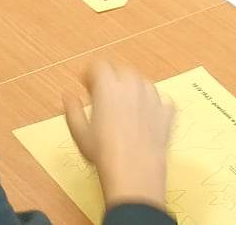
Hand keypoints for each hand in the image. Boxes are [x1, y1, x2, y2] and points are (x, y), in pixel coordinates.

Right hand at [66, 60, 176, 209]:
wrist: (134, 170)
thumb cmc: (104, 153)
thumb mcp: (79, 132)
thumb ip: (72, 110)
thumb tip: (68, 96)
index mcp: (108, 86)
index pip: (99, 66)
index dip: (91, 74)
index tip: (87, 85)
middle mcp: (132, 85)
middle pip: (121, 71)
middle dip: (112, 79)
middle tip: (103, 97)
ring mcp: (153, 96)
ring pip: (142, 83)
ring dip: (132, 90)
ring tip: (123, 108)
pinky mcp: (167, 111)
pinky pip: (161, 99)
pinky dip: (152, 104)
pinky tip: (144, 117)